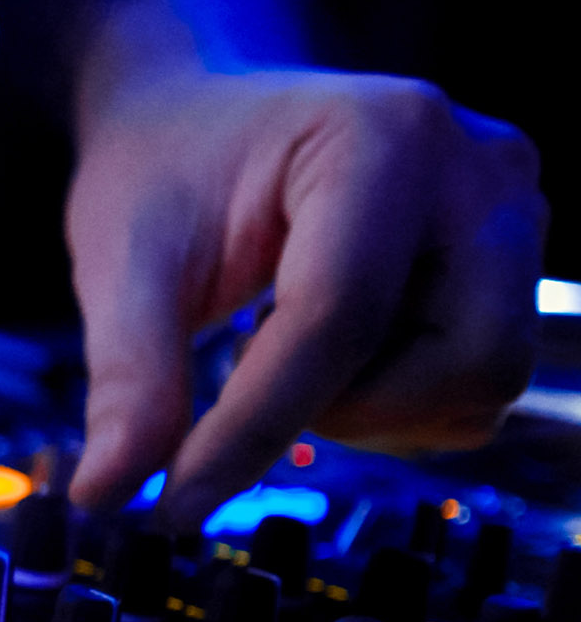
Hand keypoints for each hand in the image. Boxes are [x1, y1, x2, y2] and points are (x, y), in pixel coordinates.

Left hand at [65, 6, 546, 528]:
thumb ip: (128, 376)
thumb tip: (108, 492)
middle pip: (460, 362)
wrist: (204, 120)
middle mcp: (479, 172)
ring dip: (368, 407)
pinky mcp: (512, 268)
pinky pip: (475, 391)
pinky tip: (328, 350)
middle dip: (343, 407)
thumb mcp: (123, 260)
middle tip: (246, 368)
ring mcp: (512, 219)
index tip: (178, 501)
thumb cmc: (167, 169)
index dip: (257, 426)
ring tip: (281, 344)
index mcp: (383, 137)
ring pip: (479, 388)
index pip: (338, 316)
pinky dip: (394, 402)